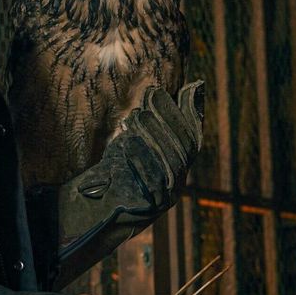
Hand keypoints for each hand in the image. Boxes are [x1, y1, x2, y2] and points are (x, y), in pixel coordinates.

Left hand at [59, 82, 204, 244]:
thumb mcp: (133, 142)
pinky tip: (128, 142)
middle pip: (181, 147)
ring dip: (155, 135)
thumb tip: (155, 91)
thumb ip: (147, 123)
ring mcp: (166, 195)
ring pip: (168, 163)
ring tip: (140, 114)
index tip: (191, 86)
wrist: (102, 208)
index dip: (193, 111)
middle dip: (168, 117)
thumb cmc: (120, 170)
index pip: (192, 135)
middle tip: (154, 93)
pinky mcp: (150, 208)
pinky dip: (140, 160)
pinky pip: (148, 182)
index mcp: (178, 165)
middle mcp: (177, 180)